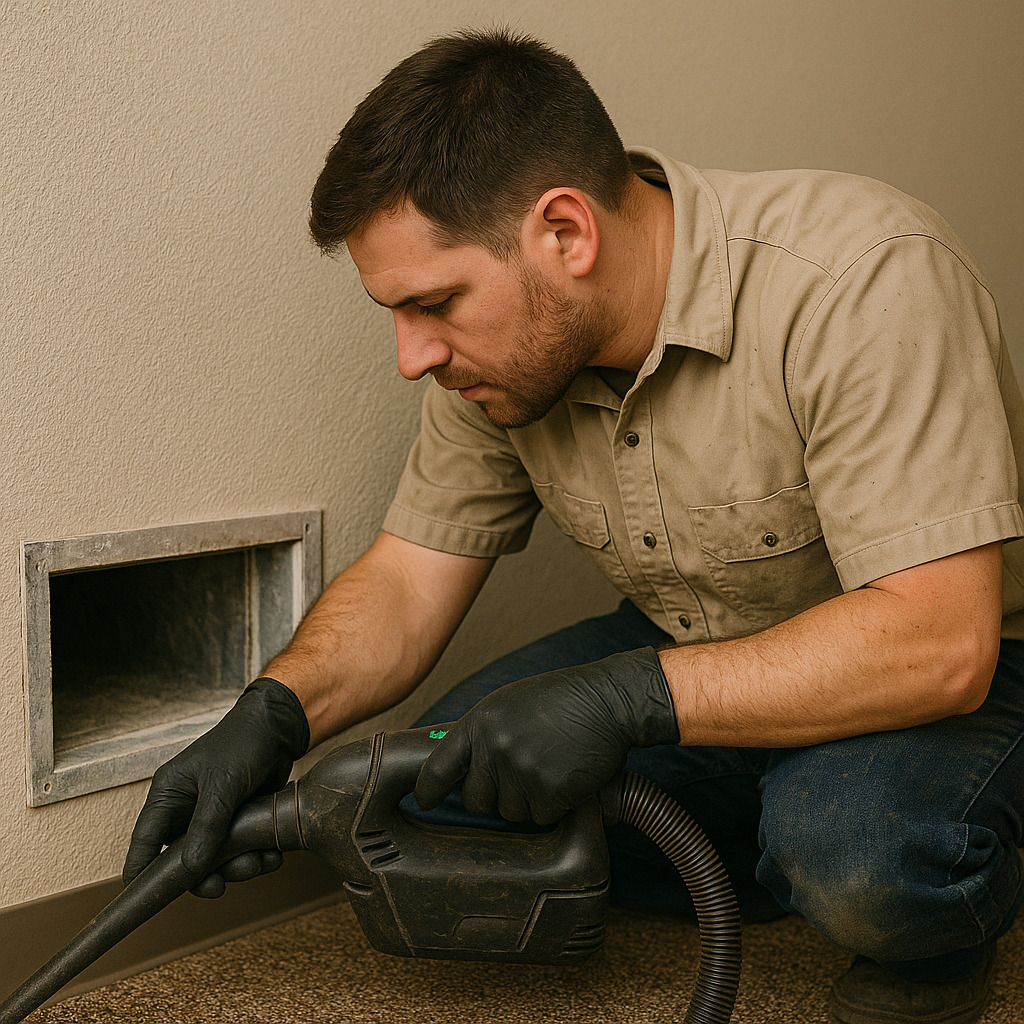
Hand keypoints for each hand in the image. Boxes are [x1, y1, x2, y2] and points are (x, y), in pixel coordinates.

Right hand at [122, 677, 308, 897]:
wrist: (278, 728)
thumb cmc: (243, 743)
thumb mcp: (223, 781)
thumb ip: (207, 824)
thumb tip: (191, 869)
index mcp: (167, 796)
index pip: (144, 843)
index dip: (142, 875)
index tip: (149, 901)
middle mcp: (184, 810)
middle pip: (183, 861)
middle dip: (206, 875)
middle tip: (226, 883)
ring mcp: (211, 818)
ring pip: (215, 861)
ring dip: (238, 868)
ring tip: (262, 862)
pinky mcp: (236, 821)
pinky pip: (240, 852)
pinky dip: (255, 858)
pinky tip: (272, 856)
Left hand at [414, 647, 678, 824]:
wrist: (607, 700)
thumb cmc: (561, 700)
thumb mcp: (509, 703)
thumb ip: (483, 732)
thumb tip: (462, 765)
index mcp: (479, 722)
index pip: (438, 767)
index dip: (428, 790)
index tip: (425, 802)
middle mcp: (495, 748)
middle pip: (475, 799)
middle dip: (493, 796)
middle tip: (519, 776)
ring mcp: (522, 771)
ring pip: (509, 812)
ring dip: (527, 800)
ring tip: (548, 767)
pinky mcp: (549, 791)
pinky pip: (540, 816)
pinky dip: (554, 805)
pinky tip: (565, 778)